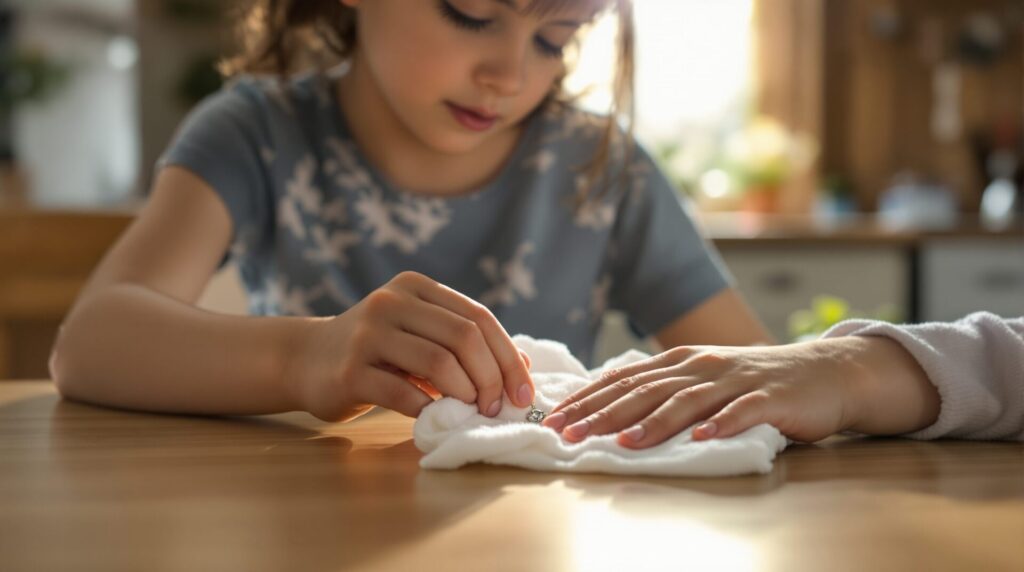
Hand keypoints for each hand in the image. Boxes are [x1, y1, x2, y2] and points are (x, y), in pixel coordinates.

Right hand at [286, 271, 533, 421]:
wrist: (307, 360)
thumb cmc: (377, 352)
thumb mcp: (420, 334)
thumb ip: (464, 343)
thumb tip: (525, 366)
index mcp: (416, 287)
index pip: (478, 317)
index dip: (508, 357)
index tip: (524, 392)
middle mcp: (392, 302)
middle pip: (464, 337)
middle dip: (492, 378)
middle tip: (496, 407)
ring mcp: (368, 334)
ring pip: (438, 362)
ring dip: (465, 394)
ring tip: (470, 411)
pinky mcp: (350, 370)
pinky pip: (403, 393)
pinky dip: (428, 409)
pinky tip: (434, 417)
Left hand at [542, 338, 904, 446]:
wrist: (822, 373)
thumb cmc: (752, 382)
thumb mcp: (700, 378)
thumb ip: (662, 388)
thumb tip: (608, 405)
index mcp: (679, 361)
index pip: (623, 380)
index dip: (587, 399)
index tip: (553, 419)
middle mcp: (701, 366)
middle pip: (644, 390)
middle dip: (602, 414)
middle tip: (568, 434)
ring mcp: (734, 380)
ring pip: (686, 401)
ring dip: (652, 423)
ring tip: (623, 443)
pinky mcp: (768, 397)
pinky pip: (742, 411)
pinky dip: (720, 424)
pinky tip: (701, 439)